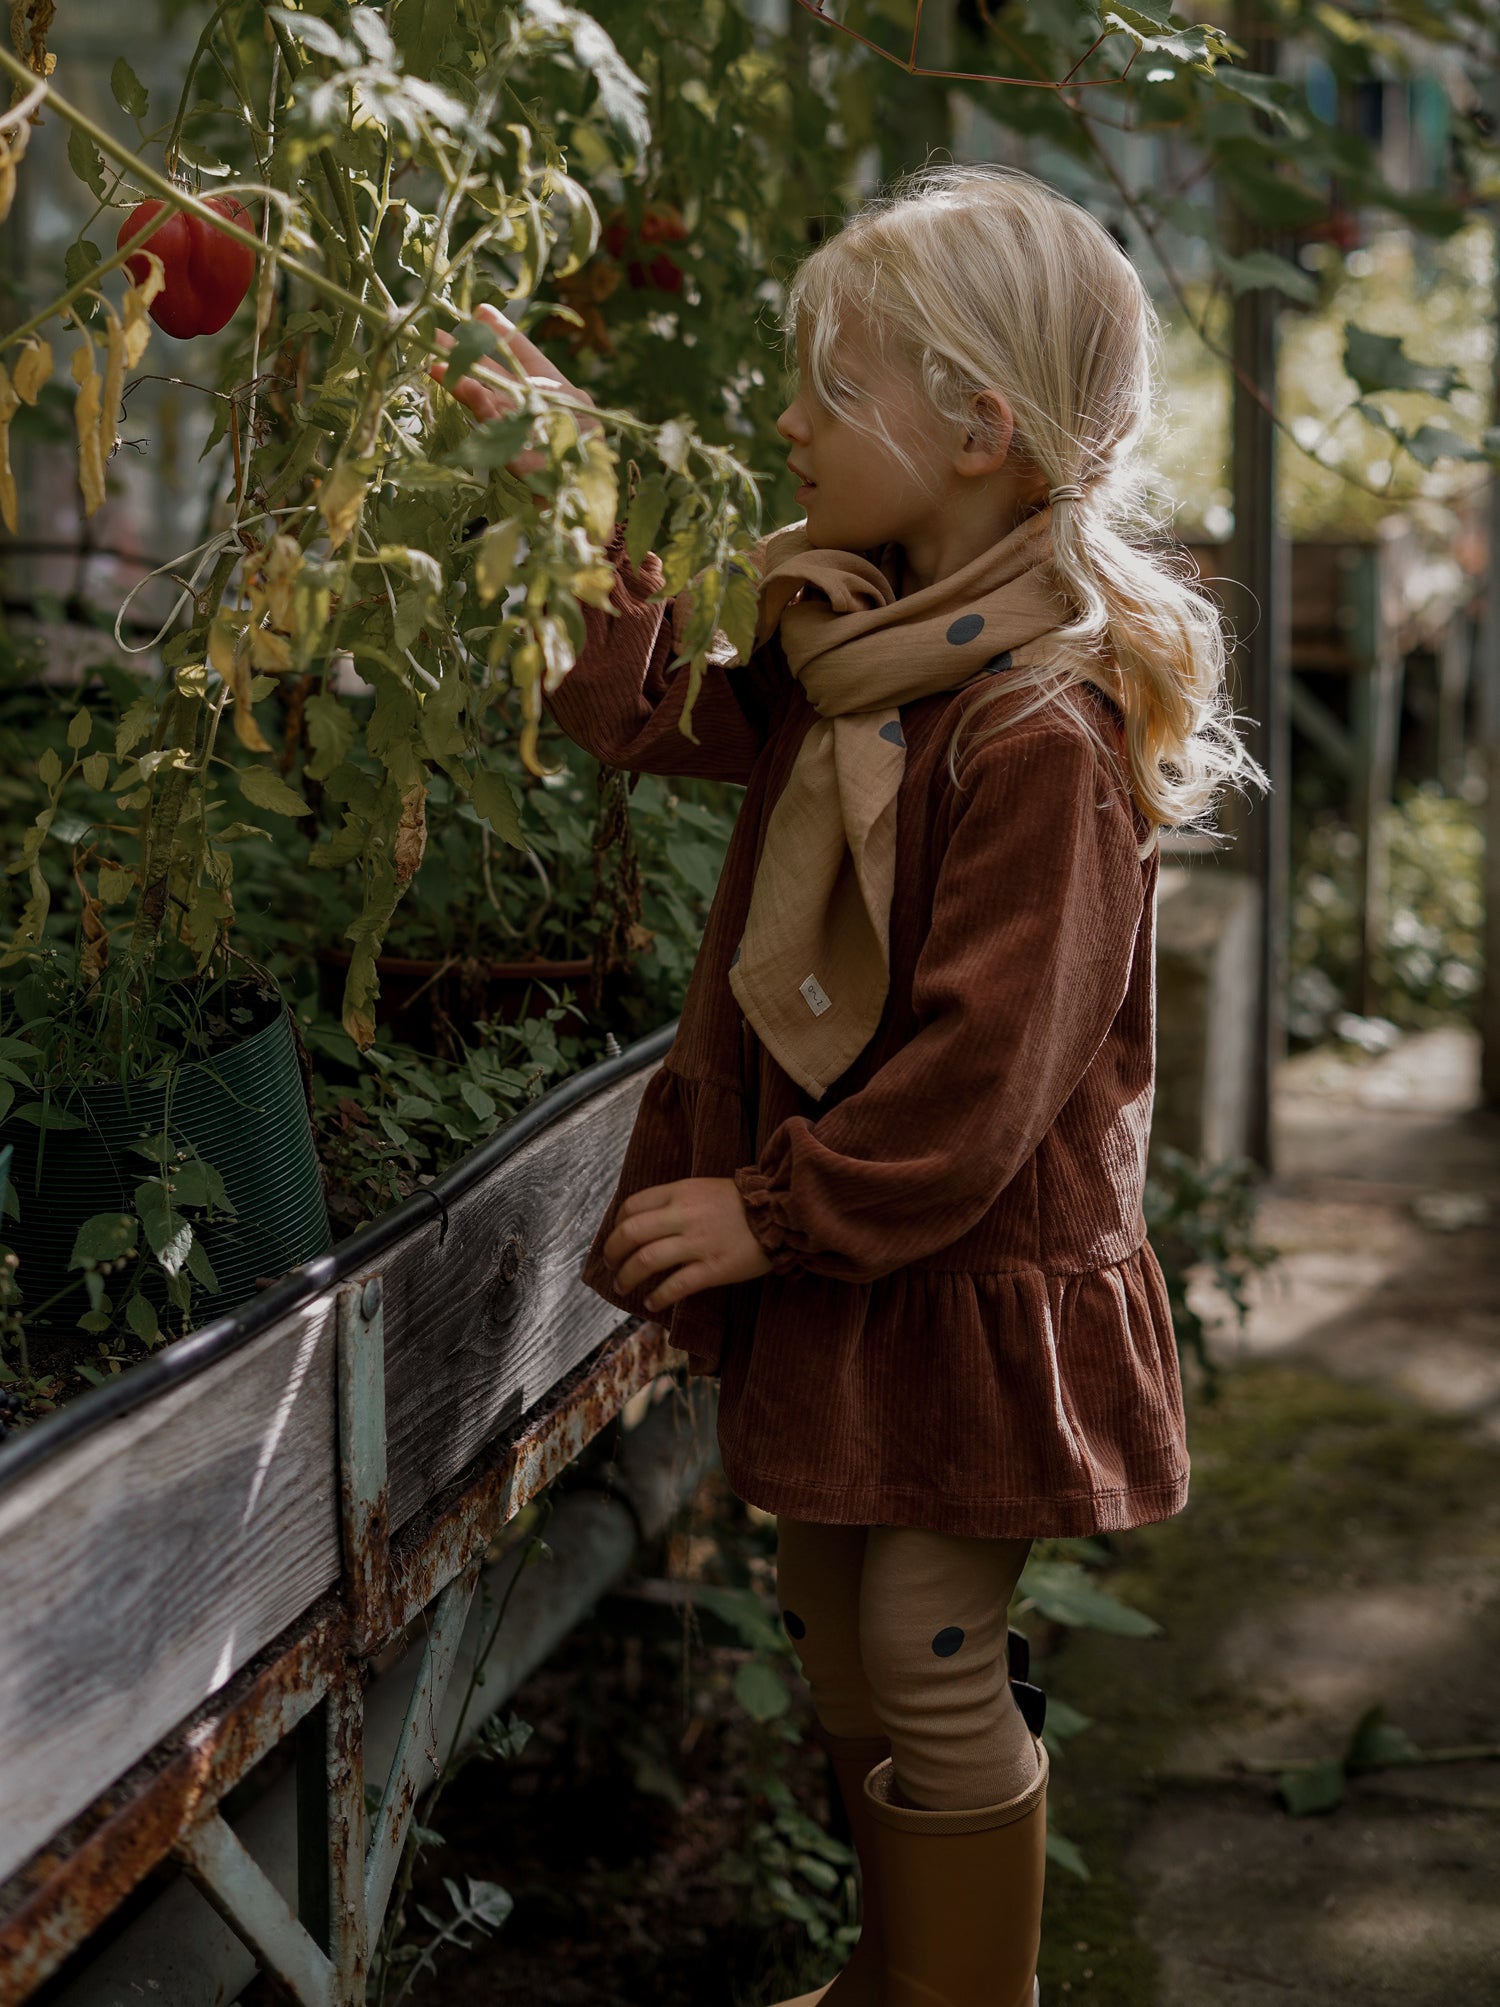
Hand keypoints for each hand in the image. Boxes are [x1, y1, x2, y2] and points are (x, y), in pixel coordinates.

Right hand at [429, 301, 600, 481]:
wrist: (594, 504)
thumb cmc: (590, 458)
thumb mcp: (579, 413)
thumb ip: (548, 389)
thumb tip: (512, 372)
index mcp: (553, 390)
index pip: (523, 355)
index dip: (502, 333)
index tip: (479, 311)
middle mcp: (532, 408)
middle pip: (495, 377)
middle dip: (465, 355)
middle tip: (432, 337)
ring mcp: (522, 434)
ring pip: (488, 402)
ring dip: (463, 382)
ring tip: (435, 364)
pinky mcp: (521, 462)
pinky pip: (499, 431)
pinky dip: (484, 410)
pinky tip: (466, 389)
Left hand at [603, 1177, 772, 1312]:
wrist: (783, 1212)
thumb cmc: (742, 1203)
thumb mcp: (703, 1188)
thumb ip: (675, 1201)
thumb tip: (644, 1221)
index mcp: (680, 1193)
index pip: (631, 1207)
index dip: (616, 1226)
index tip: (615, 1240)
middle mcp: (683, 1216)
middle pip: (631, 1234)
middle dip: (612, 1254)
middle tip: (611, 1267)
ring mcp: (698, 1243)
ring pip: (646, 1261)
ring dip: (627, 1278)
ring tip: (623, 1287)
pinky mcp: (714, 1268)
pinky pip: (676, 1285)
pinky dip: (658, 1297)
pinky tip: (652, 1302)